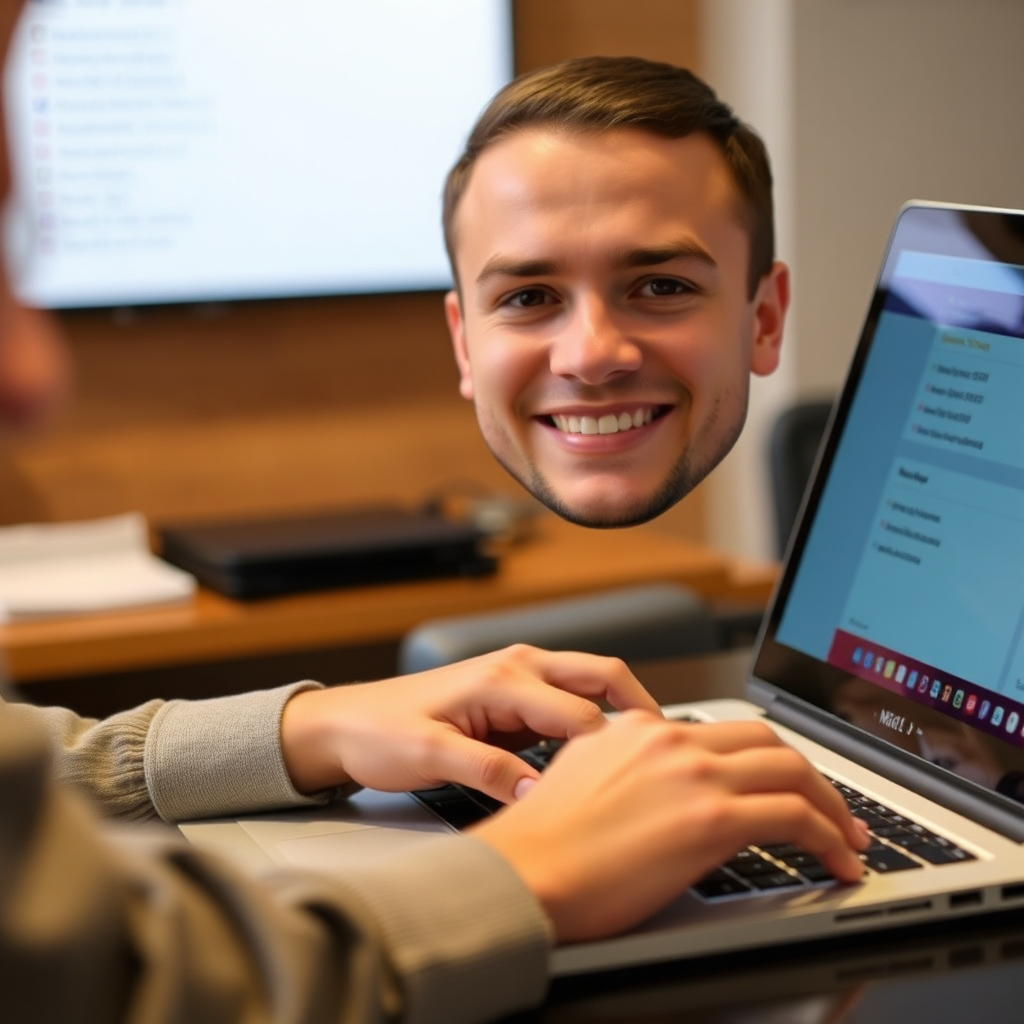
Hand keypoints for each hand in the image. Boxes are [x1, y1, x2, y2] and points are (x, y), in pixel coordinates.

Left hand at [280, 644, 660, 800]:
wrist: (346, 724)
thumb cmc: (380, 732)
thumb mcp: (430, 755)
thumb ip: (488, 771)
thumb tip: (540, 791)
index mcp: (504, 677)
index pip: (581, 714)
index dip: (611, 752)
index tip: (636, 784)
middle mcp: (518, 667)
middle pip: (602, 676)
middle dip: (640, 709)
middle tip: (669, 752)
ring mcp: (518, 679)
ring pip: (591, 685)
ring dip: (620, 715)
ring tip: (644, 759)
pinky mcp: (513, 697)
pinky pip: (568, 703)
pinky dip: (594, 724)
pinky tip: (601, 760)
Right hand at [472, 710, 869, 942]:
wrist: (524, 872)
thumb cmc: (543, 843)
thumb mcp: (586, 779)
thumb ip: (631, 770)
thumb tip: (664, 793)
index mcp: (640, 728)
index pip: (723, 732)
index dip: (764, 759)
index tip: (781, 784)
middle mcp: (671, 739)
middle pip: (767, 740)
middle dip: (810, 775)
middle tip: (831, 808)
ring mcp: (693, 774)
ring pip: (792, 770)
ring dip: (831, 805)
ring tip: (848, 837)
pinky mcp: (710, 817)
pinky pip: (795, 816)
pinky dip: (829, 837)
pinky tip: (838, 861)